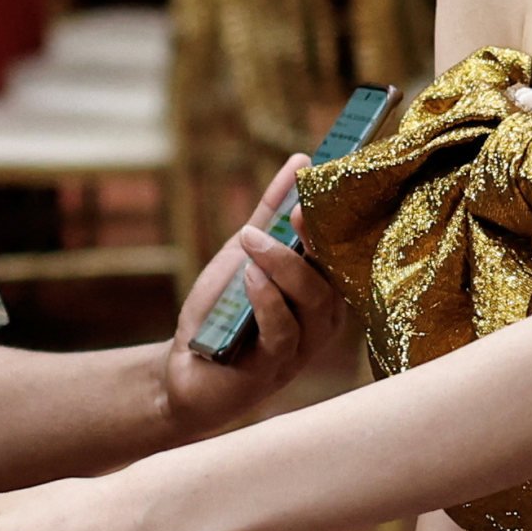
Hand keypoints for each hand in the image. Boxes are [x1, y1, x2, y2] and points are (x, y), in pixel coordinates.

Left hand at [159, 158, 344, 433]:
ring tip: (252, 240)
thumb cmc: (223, 312)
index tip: (327, 184)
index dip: (341, 218)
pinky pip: (282, 332)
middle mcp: (323, 320)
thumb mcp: (244, 254)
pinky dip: (267, 300)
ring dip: (283, 266)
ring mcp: (302, 347)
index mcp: (324, 289)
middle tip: (297, 209)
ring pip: (313, 303)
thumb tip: (301, 161)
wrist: (186, 369)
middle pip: (334, 276)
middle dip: (317, 240)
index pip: (345, 251)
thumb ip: (273, 213)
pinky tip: (249, 277)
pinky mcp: (274, 369)